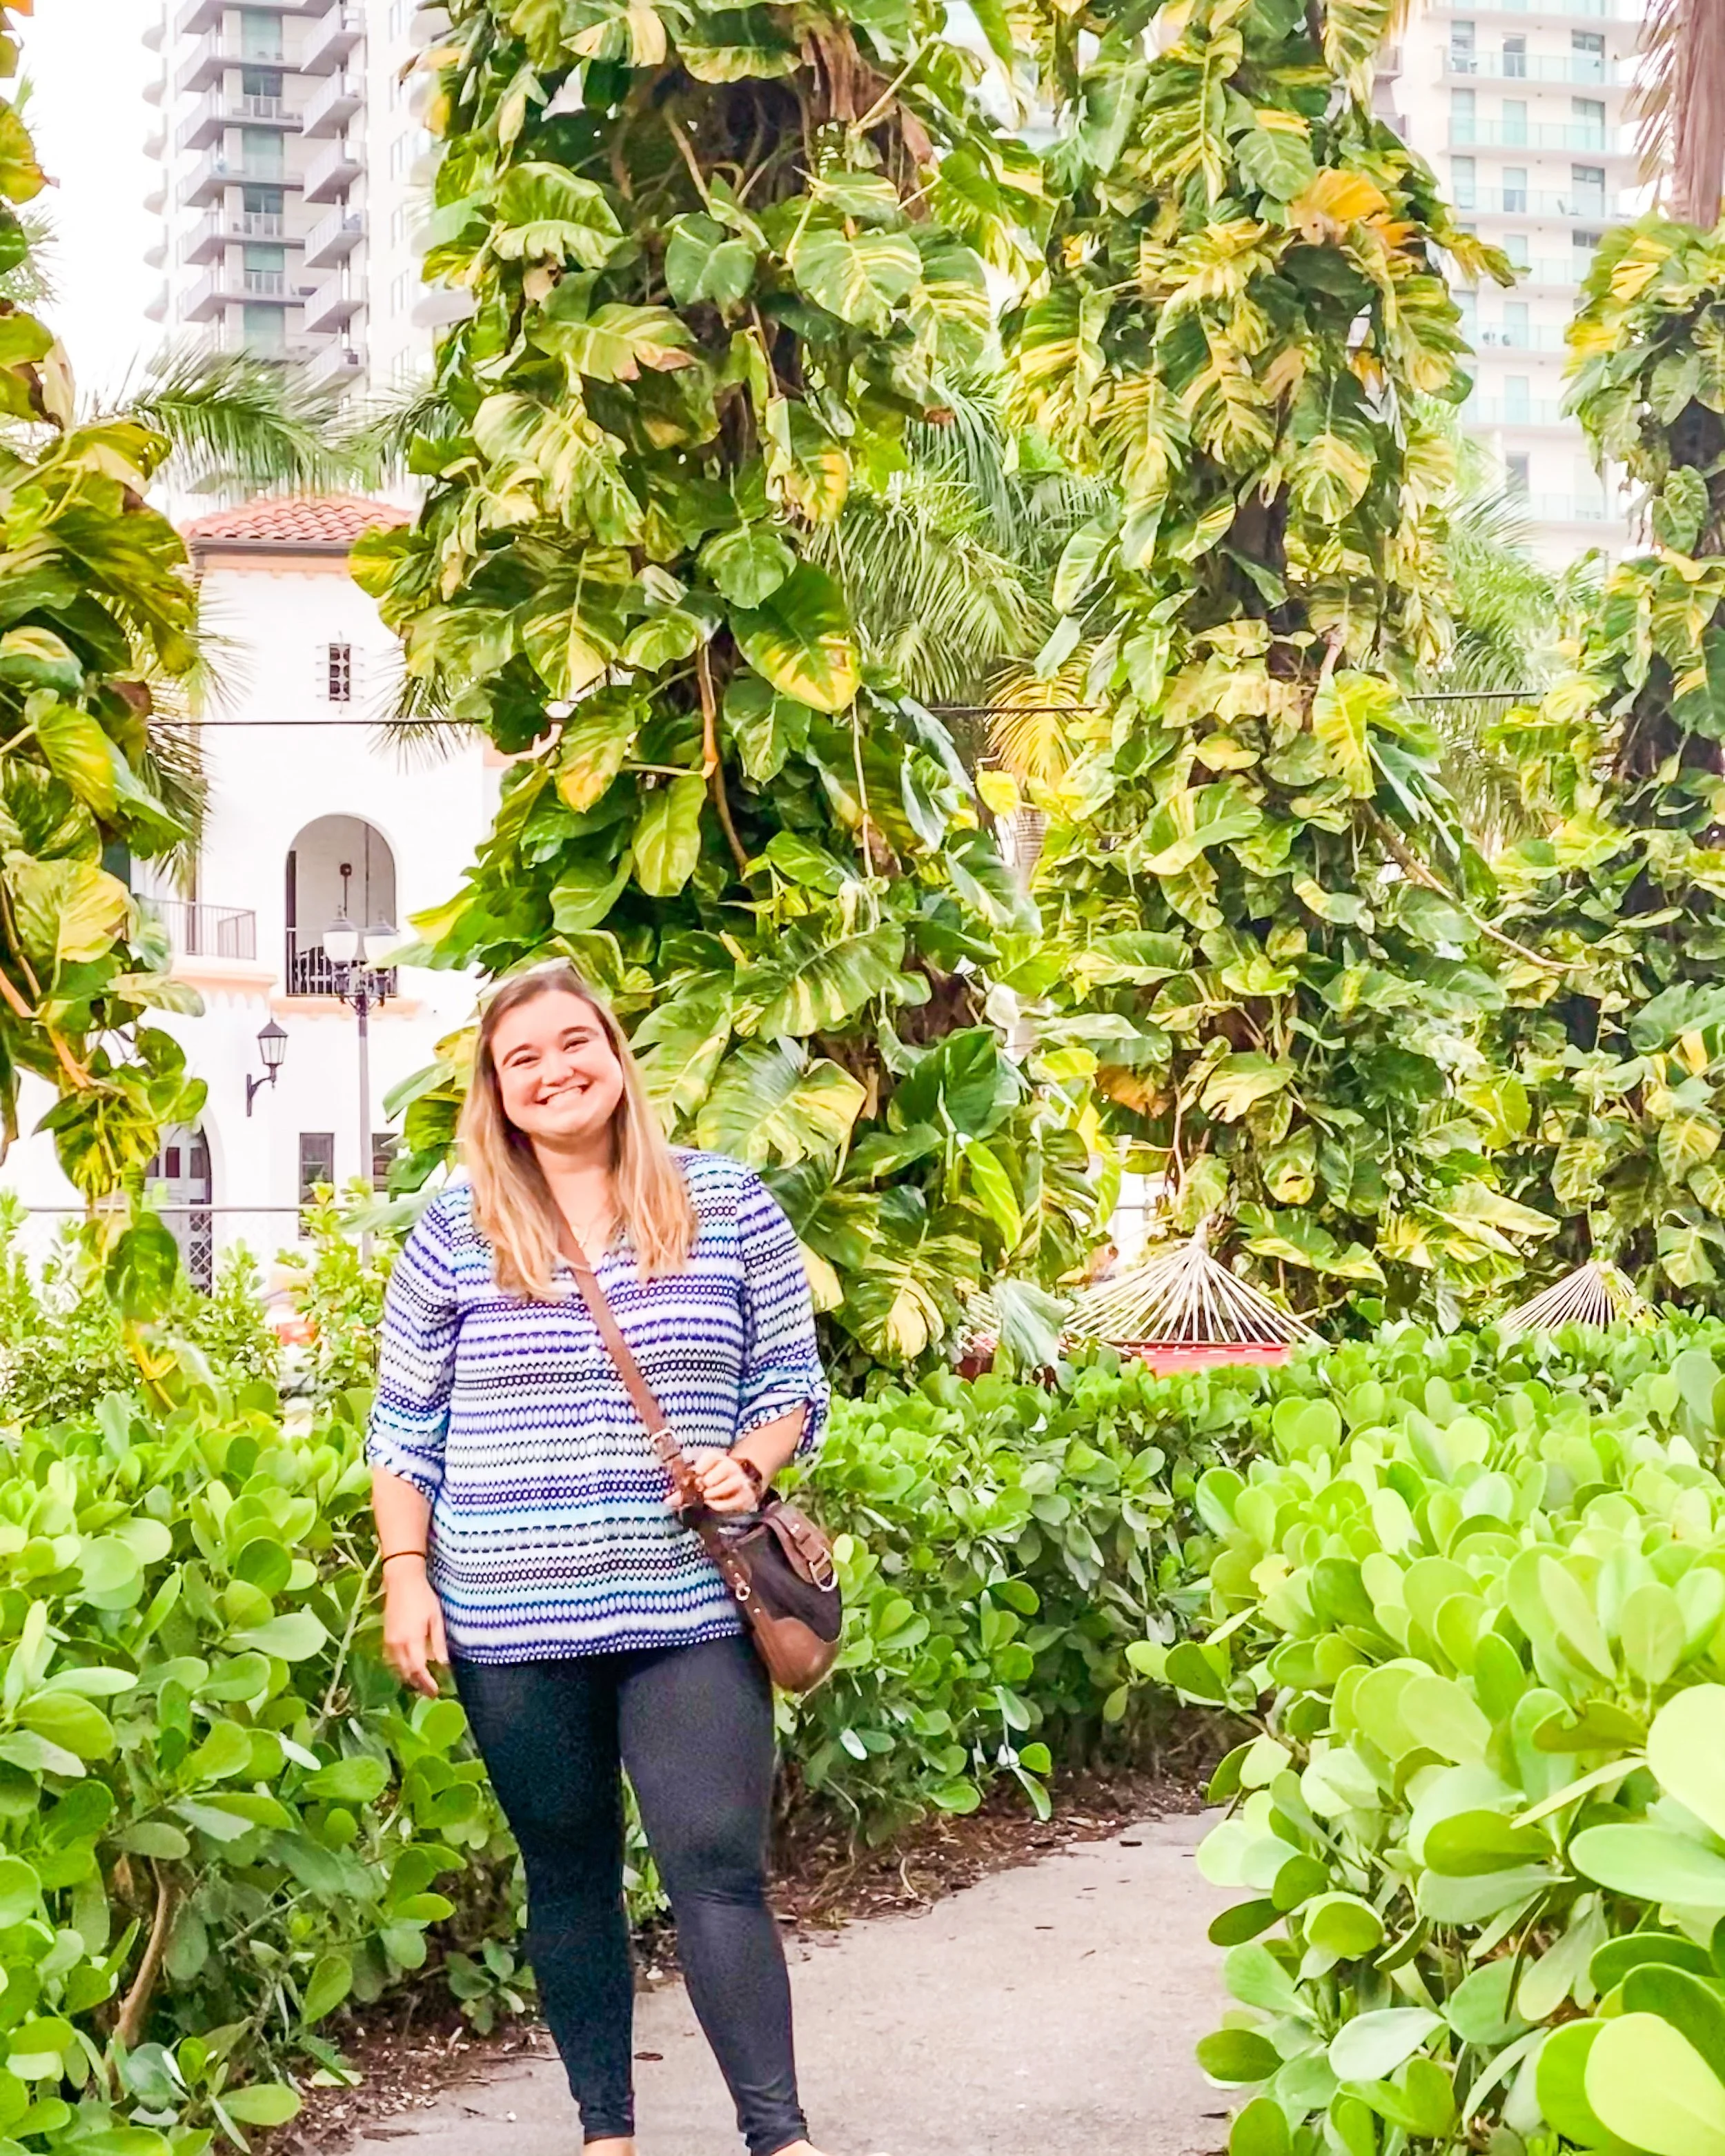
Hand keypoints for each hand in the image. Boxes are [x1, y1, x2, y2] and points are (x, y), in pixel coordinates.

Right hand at [381, 1563, 448, 1696]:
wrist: (401, 1580)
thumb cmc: (423, 1596)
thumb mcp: (436, 1617)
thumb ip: (438, 1642)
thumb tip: (443, 1664)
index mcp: (411, 1639)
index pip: (418, 1670)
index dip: (426, 1684)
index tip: (435, 1692)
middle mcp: (396, 1644)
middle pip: (406, 1673)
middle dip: (418, 1685)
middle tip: (430, 1692)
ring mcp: (389, 1641)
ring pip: (397, 1668)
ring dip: (409, 1678)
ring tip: (422, 1683)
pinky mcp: (386, 1637)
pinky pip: (392, 1660)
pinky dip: (401, 1668)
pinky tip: (410, 1668)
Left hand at [690, 1451, 759, 1514]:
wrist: (737, 1483)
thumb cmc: (712, 1479)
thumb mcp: (699, 1477)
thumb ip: (684, 1487)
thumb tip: (671, 1500)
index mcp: (718, 1457)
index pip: (710, 1457)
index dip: (700, 1468)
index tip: (697, 1475)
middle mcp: (731, 1466)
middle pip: (716, 1473)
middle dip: (705, 1484)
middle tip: (700, 1489)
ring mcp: (739, 1480)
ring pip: (725, 1486)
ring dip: (711, 1494)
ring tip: (706, 1496)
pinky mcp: (745, 1495)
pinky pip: (730, 1501)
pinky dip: (718, 1504)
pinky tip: (712, 1503)